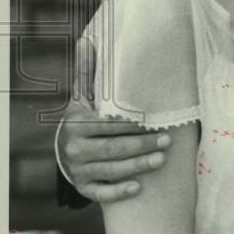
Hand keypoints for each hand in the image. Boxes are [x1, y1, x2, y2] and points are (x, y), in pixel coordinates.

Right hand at [59, 37, 170, 202]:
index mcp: (76, 123)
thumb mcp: (82, 96)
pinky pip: (101, 194)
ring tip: (161, 159)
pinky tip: (137, 188)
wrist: (67, 151)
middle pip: (112, 148)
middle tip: (166, 140)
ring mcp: (78, 171)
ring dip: (137, 166)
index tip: (150, 121)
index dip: (129, 125)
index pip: (106, 125)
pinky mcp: (84, 188)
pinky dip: (118, 192)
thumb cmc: (83, 118)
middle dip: (141, 145)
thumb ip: (87, 72)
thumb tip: (88, 39)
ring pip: (111, 170)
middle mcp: (74, 149)